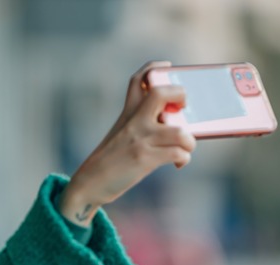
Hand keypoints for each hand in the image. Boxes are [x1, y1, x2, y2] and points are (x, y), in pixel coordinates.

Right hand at [59, 61, 195, 226]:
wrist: (89, 183)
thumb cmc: (110, 161)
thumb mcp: (120, 135)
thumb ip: (141, 125)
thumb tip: (176, 126)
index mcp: (126, 113)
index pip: (137, 80)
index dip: (153, 67)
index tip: (166, 66)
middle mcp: (133, 122)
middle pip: (160, 93)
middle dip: (180, 95)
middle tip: (184, 108)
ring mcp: (140, 139)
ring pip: (180, 131)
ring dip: (190, 141)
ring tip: (186, 147)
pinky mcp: (145, 158)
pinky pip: (178, 153)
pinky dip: (184, 159)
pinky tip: (178, 163)